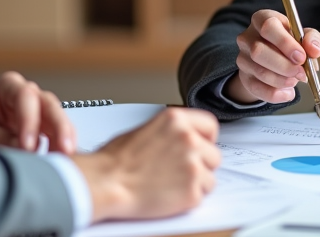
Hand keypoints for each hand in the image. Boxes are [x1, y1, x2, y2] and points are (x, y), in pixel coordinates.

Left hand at [0, 71, 75, 153]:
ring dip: (64, 139)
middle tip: (64, 150)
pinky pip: (54, 135)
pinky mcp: (38, 129)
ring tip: (66, 159)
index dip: (30, 121)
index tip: (28, 145)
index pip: (26, 98)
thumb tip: (24, 149)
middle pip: (50, 106)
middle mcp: (26, 95)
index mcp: (7, 86)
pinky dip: (59, 147)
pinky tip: (62, 160)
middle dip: (60, 128)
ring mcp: (34, 111)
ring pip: (57, 120)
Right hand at [72, 107, 220, 221]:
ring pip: (209, 178)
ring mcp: (192, 165)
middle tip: (180, 171)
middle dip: (200, 164)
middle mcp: (188, 139)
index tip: (202, 147)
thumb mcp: (145, 129)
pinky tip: (169, 194)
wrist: (106, 183)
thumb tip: (182, 138)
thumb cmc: (116, 159)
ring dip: (195, 183)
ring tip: (171, 184)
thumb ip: (171, 131)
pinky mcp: (191, 191)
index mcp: (176, 119)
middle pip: (213, 155)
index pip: (210, 126)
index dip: (206, 139)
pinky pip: (201, 196)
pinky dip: (188, 199)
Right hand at [224, 9, 319, 104]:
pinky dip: (276, 94)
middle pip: (258, 51)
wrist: (274, 59)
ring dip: (282, 80)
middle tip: (301, 73)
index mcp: (262, 19)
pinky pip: (257, 88)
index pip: (267, 26)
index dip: (285, 43)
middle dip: (284, 65)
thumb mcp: (303, 36)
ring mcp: (242, 57)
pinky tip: (288, 92)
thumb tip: (314, 50)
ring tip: (295, 81)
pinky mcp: (244, 77)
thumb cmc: (289, 43)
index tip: (301, 56)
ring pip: (259, 71)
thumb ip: (311, 39)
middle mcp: (248, 37)